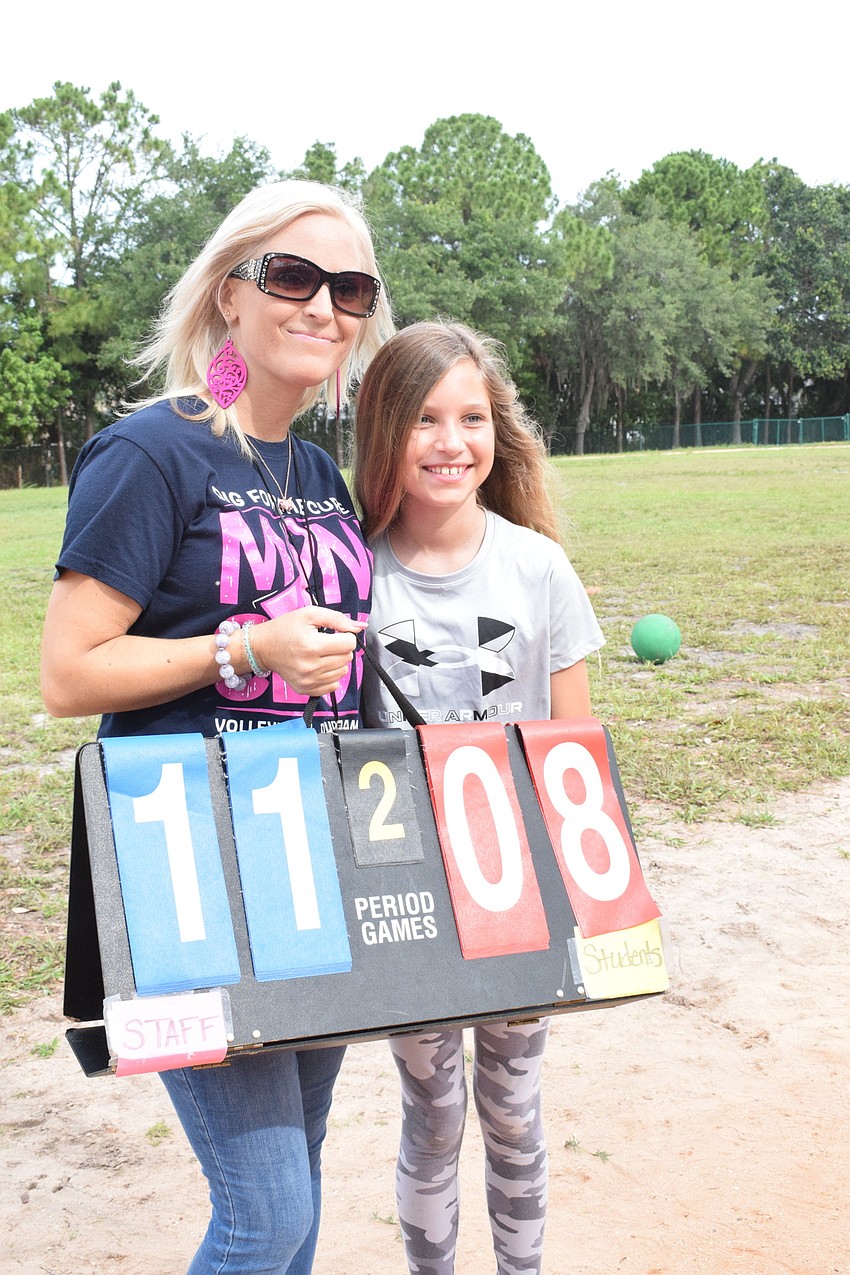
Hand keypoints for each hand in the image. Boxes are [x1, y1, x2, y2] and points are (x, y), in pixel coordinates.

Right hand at [250, 607, 365, 696]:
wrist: (262, 648)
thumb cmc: (284, 629)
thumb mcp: (309, 614)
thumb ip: (337, 619)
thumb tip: (360, 627)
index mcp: (312, 646)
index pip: (349, 644)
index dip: (345, 635)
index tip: (333, 634)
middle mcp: (311, 667)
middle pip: (347, 658)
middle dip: (340, 648)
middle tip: (325, 643)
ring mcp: (308, 681)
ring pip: (342, 672)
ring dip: (336, 662)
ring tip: (320, 654)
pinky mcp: (306, 690)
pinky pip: (333, 685)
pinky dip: (330, 675)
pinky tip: (318, 666)